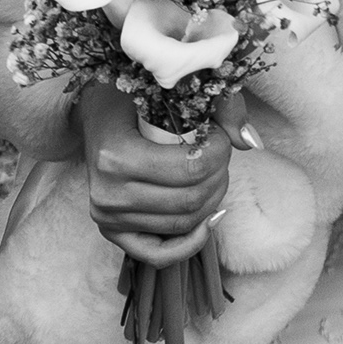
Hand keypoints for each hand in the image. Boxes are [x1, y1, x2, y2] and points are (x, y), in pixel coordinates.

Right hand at [78, 82, 229, 265]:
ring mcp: (107, 216)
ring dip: (211, 200)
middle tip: (219, 154)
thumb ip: (216, 108)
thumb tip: (250, 142)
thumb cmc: (128, 98)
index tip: (219, 135)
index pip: (191, 168)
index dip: (219, 152)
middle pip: (191, 200)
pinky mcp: (111, 231)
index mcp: (115, 156)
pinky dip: (191, 242)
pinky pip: (159, 254)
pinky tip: (209, 218)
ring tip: (211, 174)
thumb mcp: (166, 89)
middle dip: (218, 175)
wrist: (93, 116)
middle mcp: (108, 193)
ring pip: (183, 224)